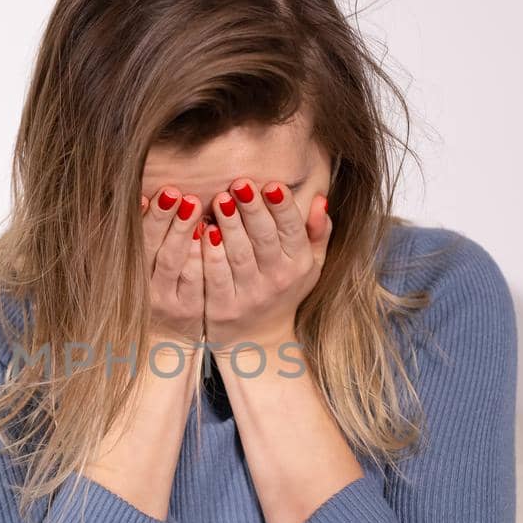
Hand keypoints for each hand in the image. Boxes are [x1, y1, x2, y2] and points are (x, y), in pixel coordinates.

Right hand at [138, 188, 205, 349]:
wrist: (162, 346)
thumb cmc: (145, 297)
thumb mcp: (128, 275)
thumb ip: (123, 244)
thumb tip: (115, 205)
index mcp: (128, 276)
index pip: (135, 243)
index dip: (141, 219)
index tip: (146, 194)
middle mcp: (146, 290)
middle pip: (154, 249)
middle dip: (164, 218)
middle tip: (174, 192)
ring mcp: (169, 302)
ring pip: (177, 263)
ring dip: (184, 231)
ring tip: (194, 203)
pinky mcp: (192, 311)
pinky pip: (198, 281)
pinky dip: (203, 256)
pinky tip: (212, 233)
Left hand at [201, 179, 329, 350]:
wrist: (257, 339)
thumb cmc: (283, 290)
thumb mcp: (309, 265)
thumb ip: (317, 233)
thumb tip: (320, 201)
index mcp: (298, 265)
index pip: (292, 230)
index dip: (282, 207)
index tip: (272, 184)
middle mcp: (277, 280)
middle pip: (264, 238)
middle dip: (252, 209)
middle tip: (239, 183)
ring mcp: (249, 295)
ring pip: (238, 254)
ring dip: (229, 225)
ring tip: (221, 199)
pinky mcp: (222, 307)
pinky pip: (215, 275)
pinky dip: (209, 252)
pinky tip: (203, 231)